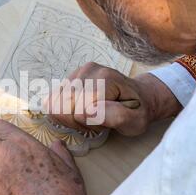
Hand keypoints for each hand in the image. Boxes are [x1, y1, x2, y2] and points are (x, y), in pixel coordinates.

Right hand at [47, 62, 181, 135]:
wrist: (140, 96)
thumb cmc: (138, 111)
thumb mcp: (135, 121)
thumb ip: (115, 116)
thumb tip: (88, 110)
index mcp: (105, 79)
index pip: (78, 111)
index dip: (87, 124)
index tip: (104, 123)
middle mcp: (89, 70)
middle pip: (62, 106)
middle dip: (76, 121)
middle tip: (97, 120)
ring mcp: (78, 71)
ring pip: (55, 102)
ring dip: (70, 116)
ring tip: (91, 114)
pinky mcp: (71, 76)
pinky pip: (54, 99)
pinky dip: (66, 110)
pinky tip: (83, 109)